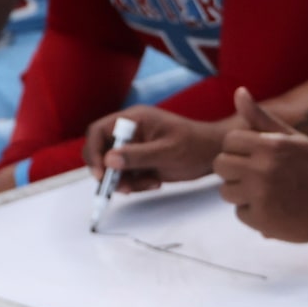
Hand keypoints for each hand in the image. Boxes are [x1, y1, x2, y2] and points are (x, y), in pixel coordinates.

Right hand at [85, 103, 230, 192]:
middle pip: (101, 150)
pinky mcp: (140, 161)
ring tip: (150, 183)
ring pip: (112, 167)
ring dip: (125, 181)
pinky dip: (136, 184)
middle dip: (108, 171)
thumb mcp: (167, 152)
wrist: (214, 154)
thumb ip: (138, 155)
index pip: (98, 131)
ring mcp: (134, 147)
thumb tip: (108, 160)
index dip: (93, 151)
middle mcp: (129, 131)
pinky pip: (126, 175)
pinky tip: (155, 182)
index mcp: (133, 119)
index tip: (102, 174)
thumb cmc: (195, 146)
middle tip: (122, 187)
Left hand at [214, 89, 307, 243]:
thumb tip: (238, 91)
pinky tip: (273, 209)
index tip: (255, 156)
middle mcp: (262, 170)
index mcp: (269, 146)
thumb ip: (261, 118)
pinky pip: (240, 214)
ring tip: (265, 193)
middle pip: (221, 166)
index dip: (239, 149)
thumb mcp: (293, 138)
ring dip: (240, 193)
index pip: (229, 142)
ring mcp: (260, 196)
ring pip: (226, 192)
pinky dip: (253, 214)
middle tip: (255, 176)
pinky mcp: (262, 221)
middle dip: (233, 170)